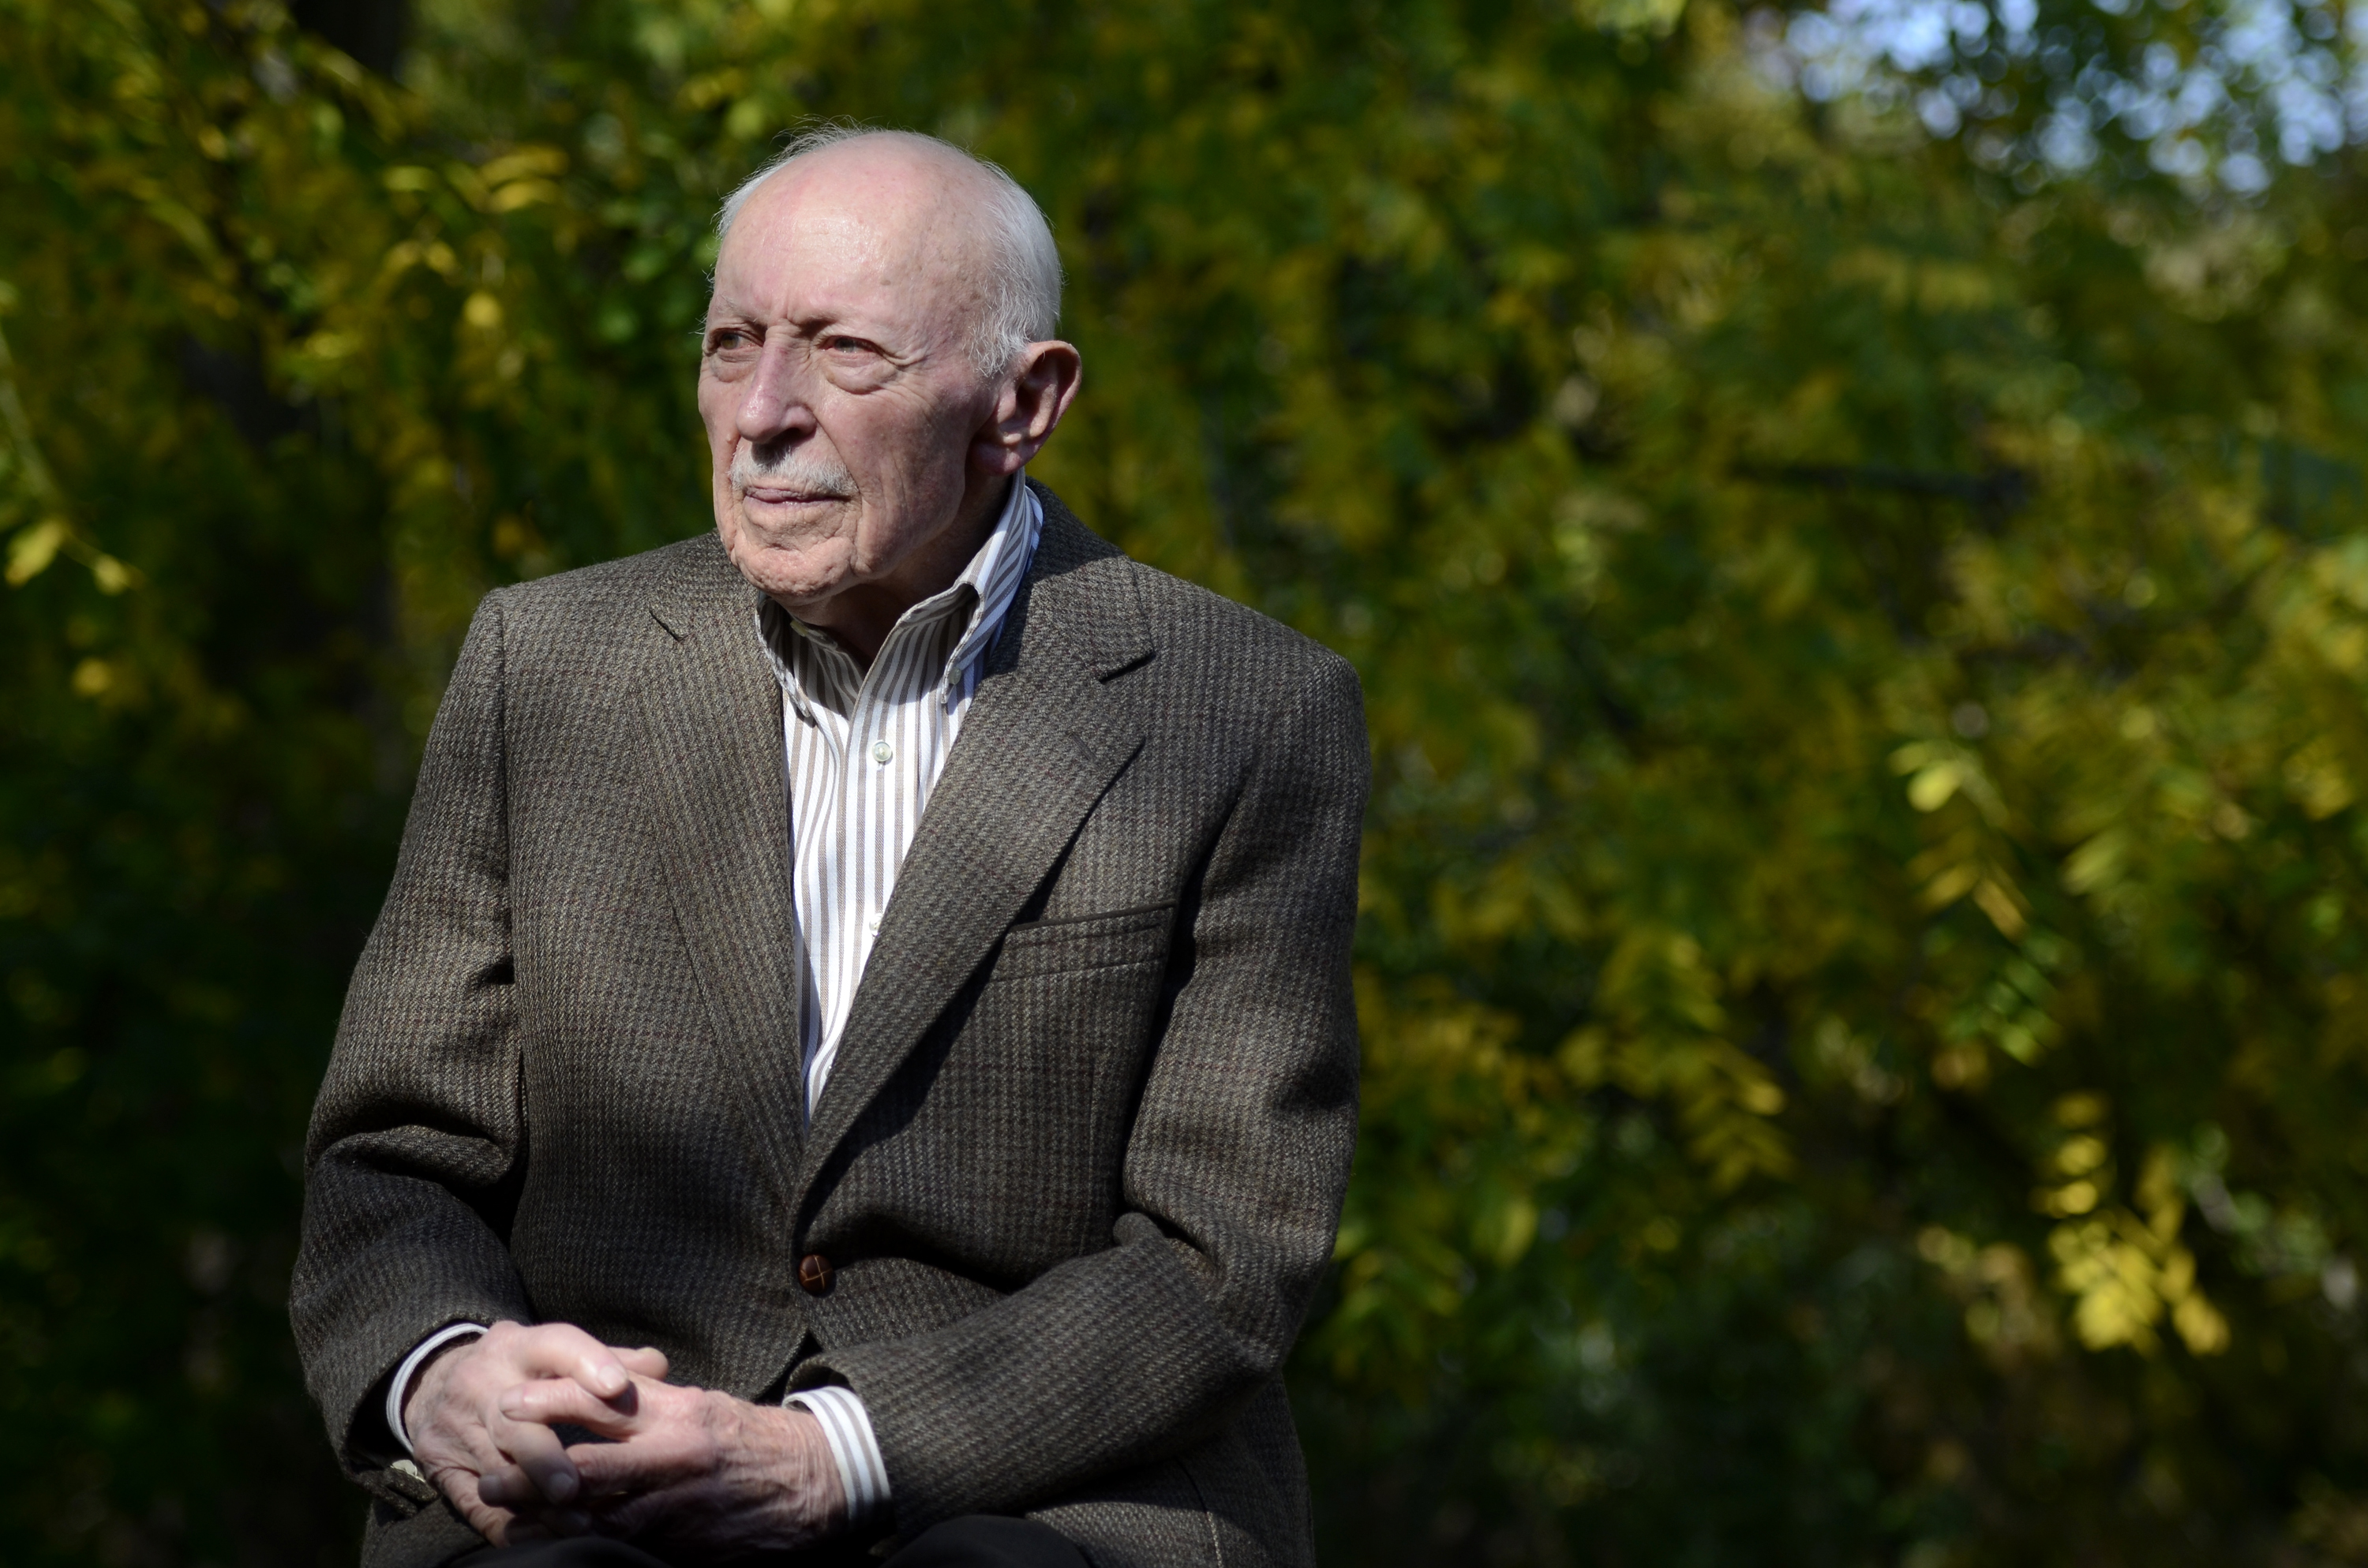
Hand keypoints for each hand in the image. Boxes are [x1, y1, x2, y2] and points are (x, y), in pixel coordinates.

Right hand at [402, 1320, 669, 1545]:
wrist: (436, 1383)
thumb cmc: (522, 1369)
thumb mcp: (555, 1352)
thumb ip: (609, 1358)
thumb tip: (658, 1366)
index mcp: (520, 1346)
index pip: (554, 1345)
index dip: (586, 1362)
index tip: (617, 1386)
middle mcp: (482, 1381)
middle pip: (514, 1420)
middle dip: (545, 1456)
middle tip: (575, 1485)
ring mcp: (456, 1425)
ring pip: (496, 1468)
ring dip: (536, 1500)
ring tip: (574, 1522)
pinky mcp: (440, 1466)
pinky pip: (474, 1503)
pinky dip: (509, 1524)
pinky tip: (541, 1537)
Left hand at [481, 1374, 847, 1554]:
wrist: (815, 1484)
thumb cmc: (755, 1439)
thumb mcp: (706, 1406)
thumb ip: (654, 1404)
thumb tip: (600, 1396)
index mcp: (679, 1412)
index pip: (603, 1399)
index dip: (549, 1401)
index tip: (508, 1403)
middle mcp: (674, 1457)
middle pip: (586, 1466)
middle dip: (531, 1474)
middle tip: (488, 1476)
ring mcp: (676, 1507)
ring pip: (596, 1516)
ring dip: (546, 1519)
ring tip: (507, 1517)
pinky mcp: (682, 1545)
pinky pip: (622, 1547)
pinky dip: (584, 1545)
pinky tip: (556, 1544)